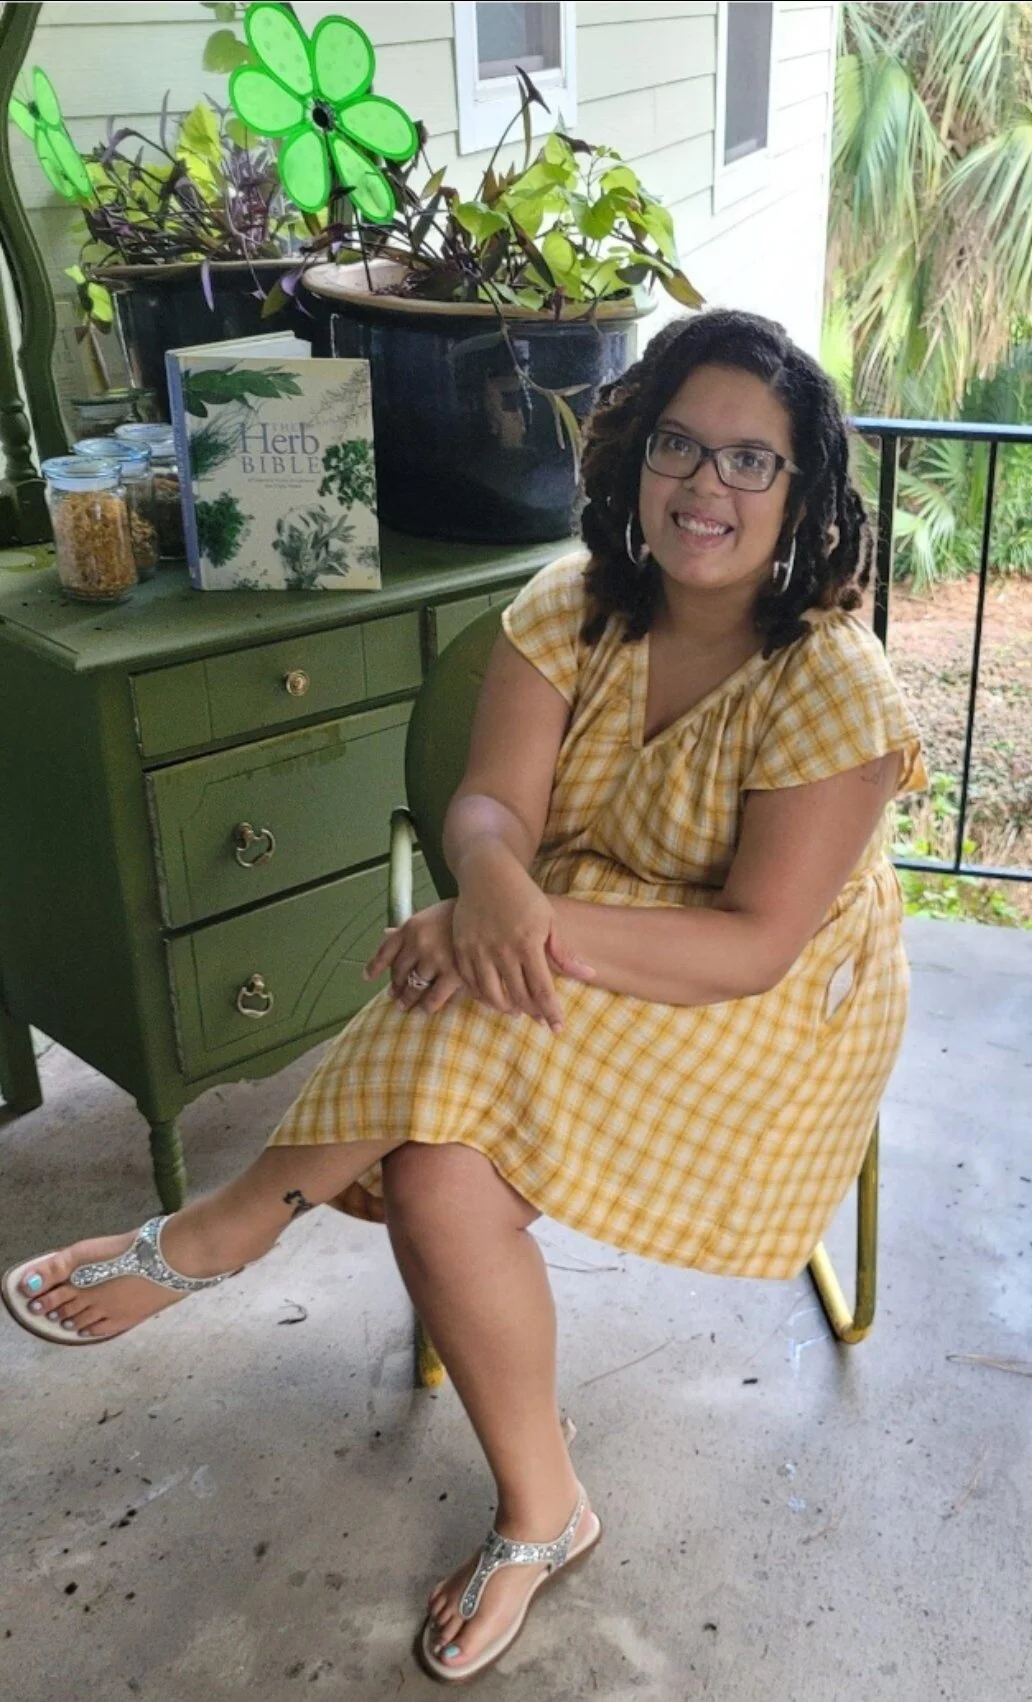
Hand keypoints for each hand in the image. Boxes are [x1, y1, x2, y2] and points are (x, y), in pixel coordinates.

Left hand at [362, 900, 464, 1015]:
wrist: (488, 909)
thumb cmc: (459, 912)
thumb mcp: (430, 915)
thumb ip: (409, 928)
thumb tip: (386, 933)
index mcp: (411, 927)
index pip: (386, 949)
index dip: (375, 965)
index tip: (367, 977)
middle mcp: (418, 943)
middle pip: (399, 971)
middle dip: (395, 986)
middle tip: (393, 996)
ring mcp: (435, 959)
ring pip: (414, 986)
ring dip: (408, 998)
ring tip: (405, 1006)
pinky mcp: (453, 974)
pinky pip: (434, 997)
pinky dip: (428, 1005)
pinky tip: (425, 1009)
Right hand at [452, 848, 593, 1031]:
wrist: (486, 873)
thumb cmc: (523, 895)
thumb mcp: (549, 920)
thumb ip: (564, 951)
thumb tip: (589, 974)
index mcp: (527, 943)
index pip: (542, 989)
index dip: (551, 1012)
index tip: (558, 1028)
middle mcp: (501, 950)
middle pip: (518, 996)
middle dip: (533, 1013)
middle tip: (541, 1021)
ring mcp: (478, 950)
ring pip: (492, 994)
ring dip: (506, 1008)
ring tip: (517, 1011)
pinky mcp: (461, 948)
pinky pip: (470, 983)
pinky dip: (482, 996)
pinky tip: (494, 998)